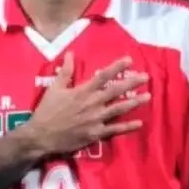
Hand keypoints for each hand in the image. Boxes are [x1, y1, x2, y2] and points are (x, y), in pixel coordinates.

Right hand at [23, 52, 149, 155]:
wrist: (41, 135)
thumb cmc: (47, 110)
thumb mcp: (54, 88)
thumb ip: (66, 71)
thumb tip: (70, 53)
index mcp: (82, 92)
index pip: (103, 76)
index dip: (116, 67)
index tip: (129, 60)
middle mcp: (92, 104)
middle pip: (115, 91)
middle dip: (131, 82)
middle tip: (146, 77)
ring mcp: (95, 119)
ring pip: (119, 109)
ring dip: (134, 102)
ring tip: (147, 96)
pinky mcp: (95, 133)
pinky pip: (114, 130)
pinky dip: (127, 127)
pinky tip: (139, 123)